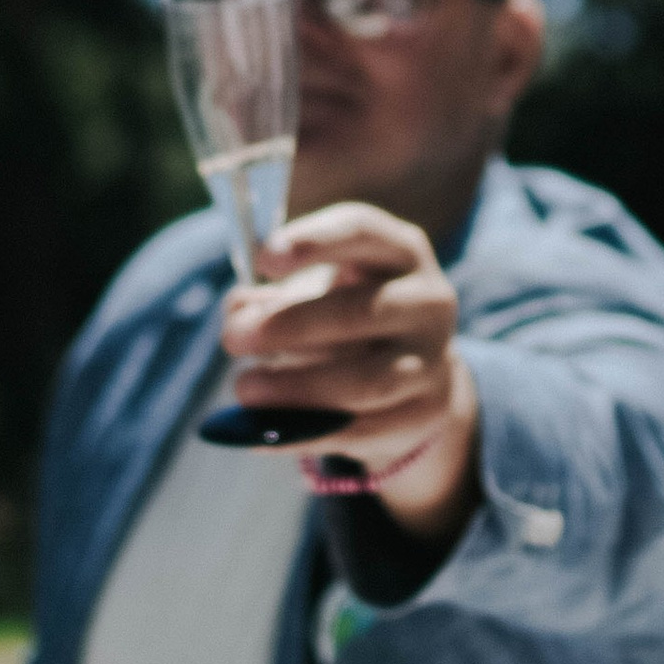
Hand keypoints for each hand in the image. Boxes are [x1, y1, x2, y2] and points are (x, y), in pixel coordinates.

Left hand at [227, 202, 479, 544]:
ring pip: (366, 382)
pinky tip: (262, 431)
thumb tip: (237, 315)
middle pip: (359, 312)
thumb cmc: (351, 314)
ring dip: (296, 388)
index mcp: (399, 251)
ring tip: (244, 389)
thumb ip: (271, 298)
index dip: (313, 242)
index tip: (263, 259)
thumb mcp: (317, 291)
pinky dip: (305, 433)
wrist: (417, 371)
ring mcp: (431, 362)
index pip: (360, 231)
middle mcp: (426, 301)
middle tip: (231, 338)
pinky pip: (361, 431)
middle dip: (288, 325)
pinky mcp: (422, 415)